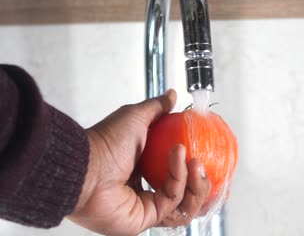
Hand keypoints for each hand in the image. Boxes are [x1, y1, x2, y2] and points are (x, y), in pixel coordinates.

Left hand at [67, 90, 210, 235]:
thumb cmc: (105, 142)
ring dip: (196, 183)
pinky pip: (172, 204)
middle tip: (202, 161)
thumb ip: (156, 108)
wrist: (85, 164)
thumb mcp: (135, 116)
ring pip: (185, 206)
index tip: (206, 154)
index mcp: (145, 172)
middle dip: (202, 181)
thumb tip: (171, 95)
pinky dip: (180, 180)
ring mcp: (146, 208)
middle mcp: (147, 192)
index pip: (180, 177)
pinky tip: (179, 160)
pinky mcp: (145, 220)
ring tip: (195, 161)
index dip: (196, 170)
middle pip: (187, 196)